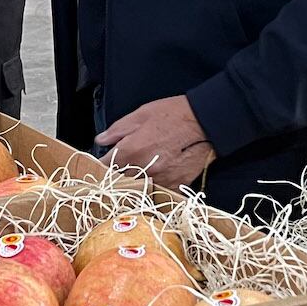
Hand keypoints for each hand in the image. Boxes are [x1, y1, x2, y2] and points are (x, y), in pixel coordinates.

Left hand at [98, 95, 216, 189]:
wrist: (205, 121)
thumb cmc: (173, 114)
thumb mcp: (141, 114)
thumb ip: (117, 129)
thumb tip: (101, 140)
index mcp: (130, 150)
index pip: (105, 166)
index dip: (102, 163)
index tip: (104, 161)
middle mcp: (143, 169)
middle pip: (119, 180)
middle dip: (117, 173)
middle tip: (123, 164)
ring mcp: (160, 180)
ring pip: (138, 187)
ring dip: (136, 181)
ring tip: (143, 169)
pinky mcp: (175, 185)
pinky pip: (158, 191)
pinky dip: (155, 186)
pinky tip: (158, 175)